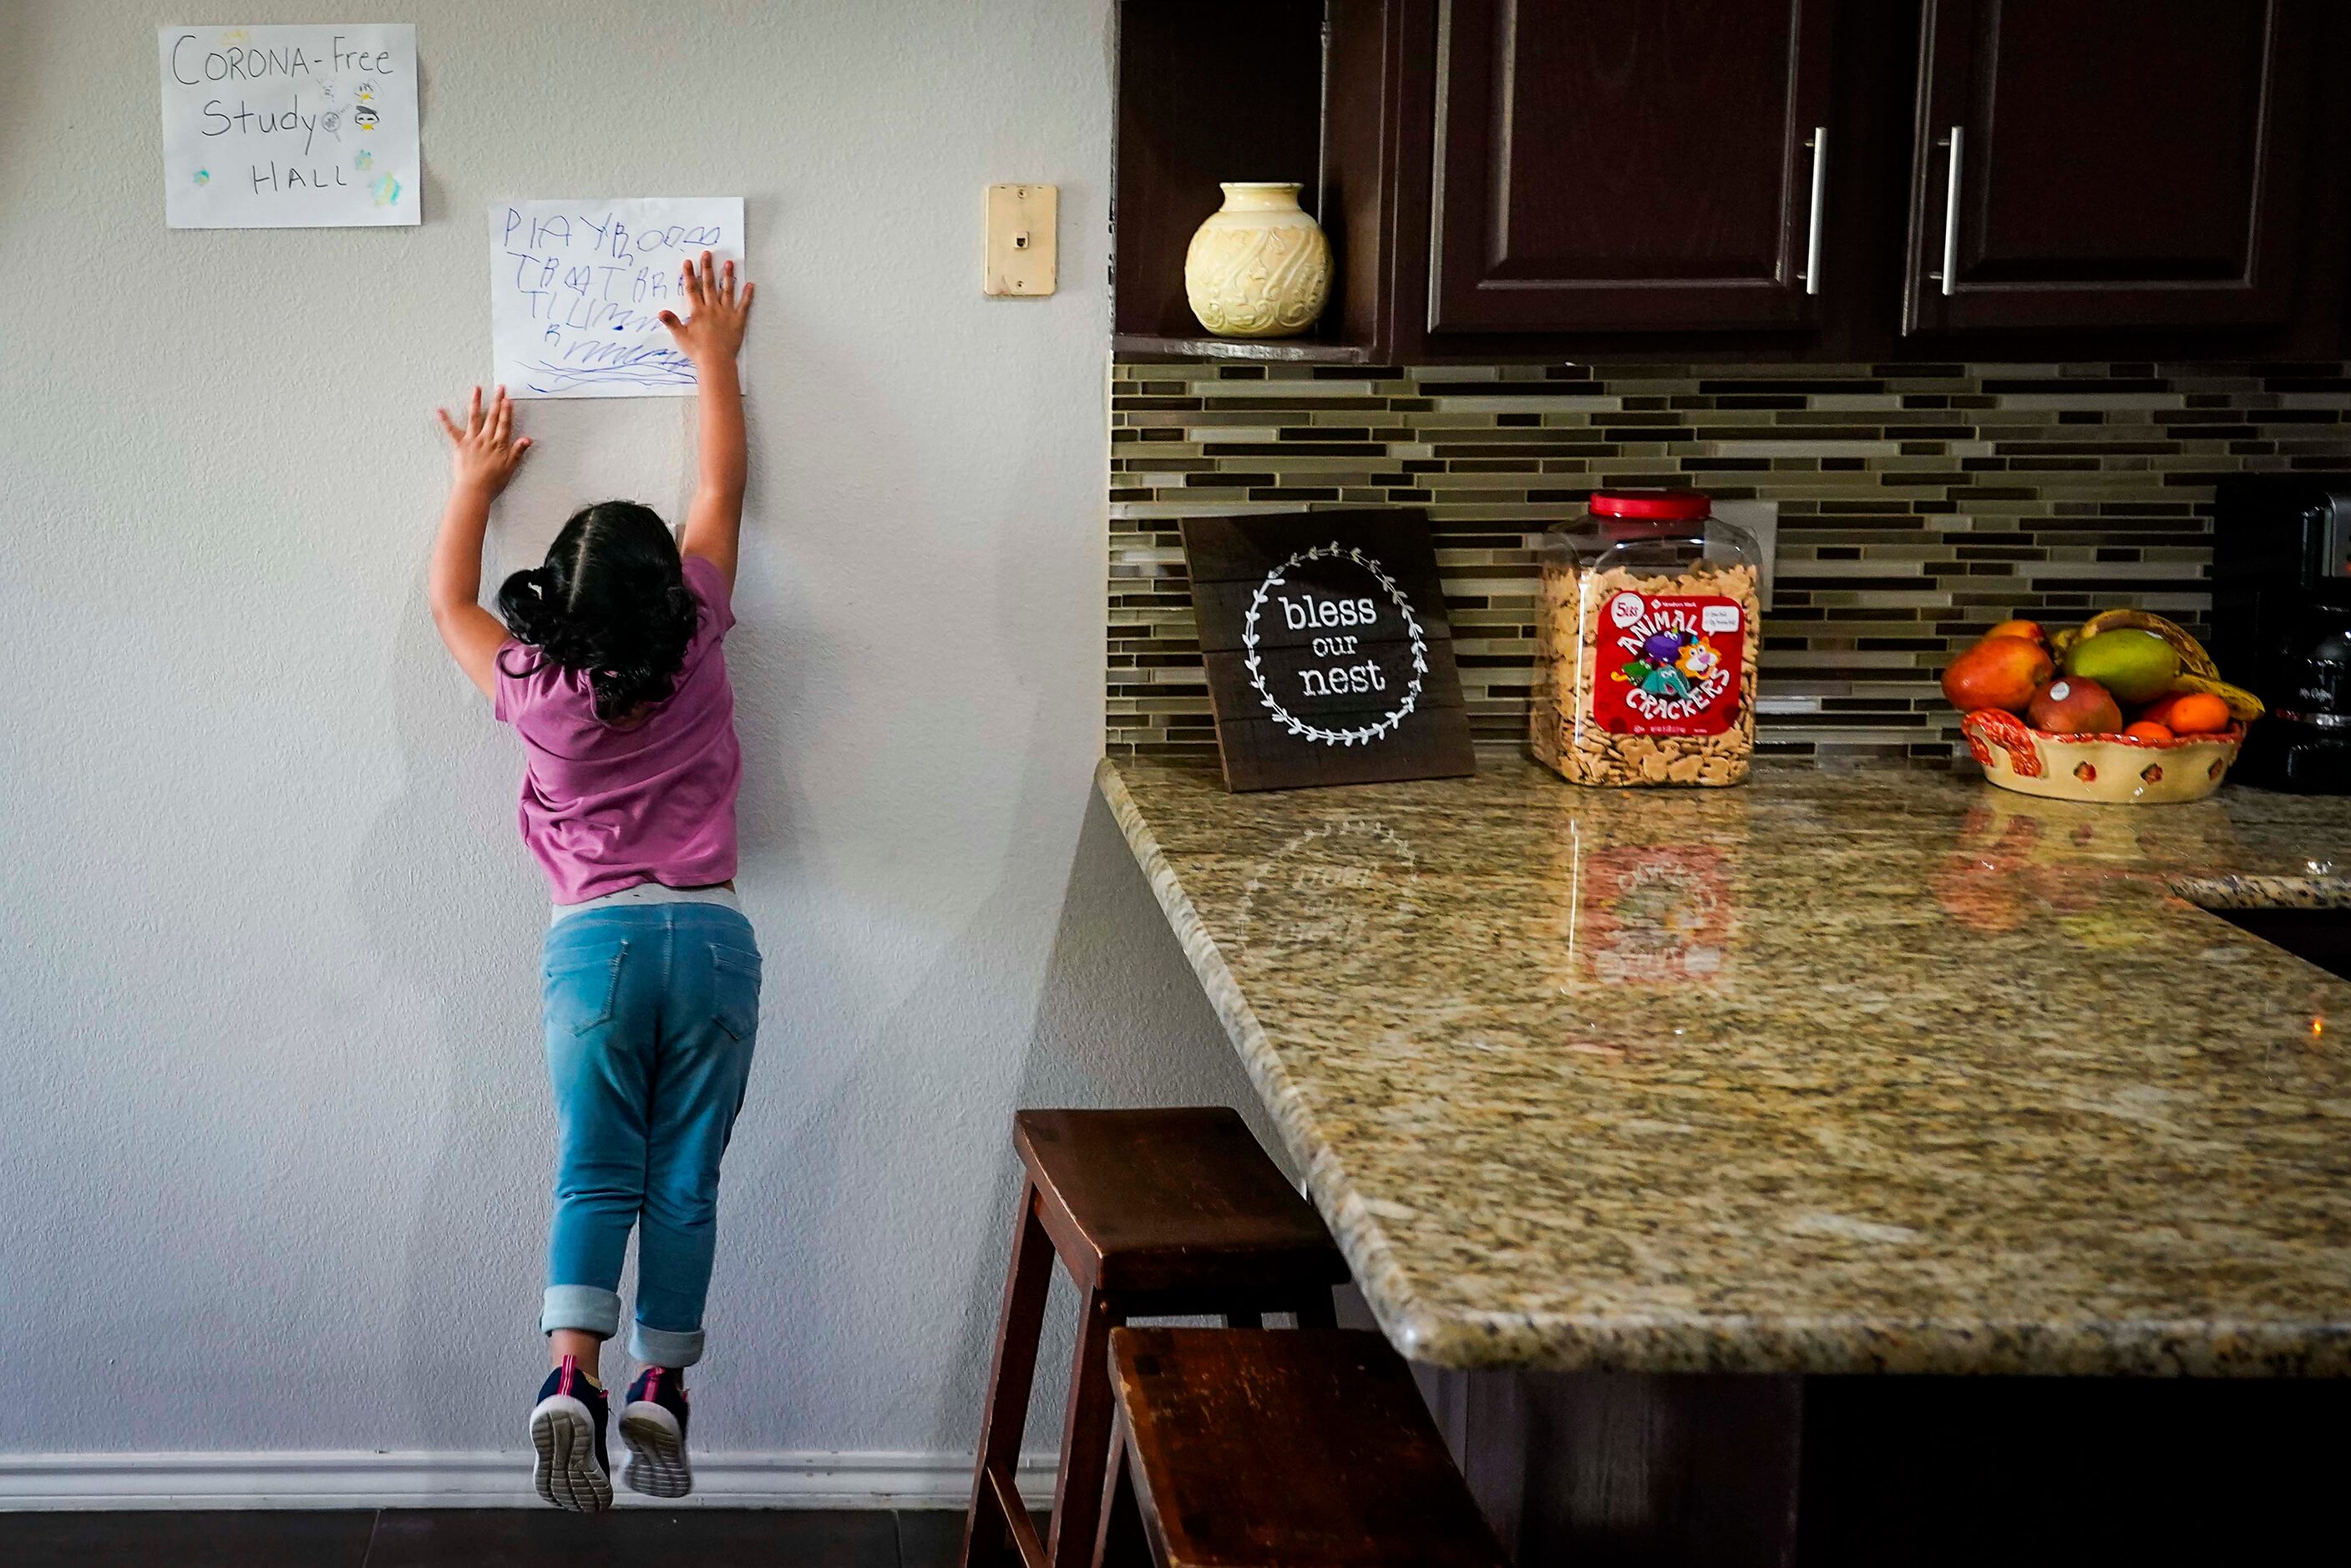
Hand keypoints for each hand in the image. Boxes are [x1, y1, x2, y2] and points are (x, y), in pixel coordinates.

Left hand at [434, 385, 531, 495]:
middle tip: (500, 388)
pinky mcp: (460, 445)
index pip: (505, 424)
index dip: (507, 411)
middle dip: (497, 401)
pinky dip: (445, 420)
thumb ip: (518, 451)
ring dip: (476, 402)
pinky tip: (440, 410)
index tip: (508, 399)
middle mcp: (486, 439)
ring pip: (475, 418)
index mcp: (499, 444)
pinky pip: (451, 431)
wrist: (475, 489)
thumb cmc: (493, 481)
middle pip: (493, 417)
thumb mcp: (510, 467)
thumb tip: (528, 439)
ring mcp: (472, 440)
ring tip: (476, 389)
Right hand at [659, 251, 754, 365]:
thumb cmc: (698, 351)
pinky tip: (751, 284)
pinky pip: (744, 305)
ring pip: (727, 291)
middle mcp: (712, 309)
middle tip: (707, 254)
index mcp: (698, 312)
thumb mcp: (681, 337)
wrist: (716, 361)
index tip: (688, 262)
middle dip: (708, 268)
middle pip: (709, 285)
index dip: (690, 275)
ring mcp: (726, 313)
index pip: (692, 289)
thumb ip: (671, 322)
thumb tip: (661, 312)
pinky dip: (748, 295)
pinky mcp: (738, 320)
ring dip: (728, 276)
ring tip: (729, 263)